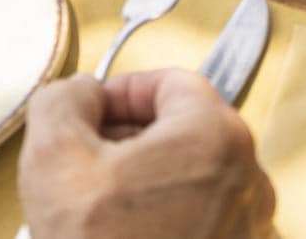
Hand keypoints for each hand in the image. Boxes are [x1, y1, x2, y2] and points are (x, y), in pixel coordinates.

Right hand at [19, 69, 274, 238]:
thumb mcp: (54, 155)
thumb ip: (64, 99)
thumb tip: (80, 95)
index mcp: (215, 136)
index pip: (169, 83)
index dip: (120, 91)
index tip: (88, 113)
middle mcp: (249, 180)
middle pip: (185, 132)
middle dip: (130, 140)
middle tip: (85, 163)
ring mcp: (251, 230)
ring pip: (193, 181)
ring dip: (147, 184)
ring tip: (99, 213)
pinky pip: (202, 224)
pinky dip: (167, 222)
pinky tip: (125, 238)